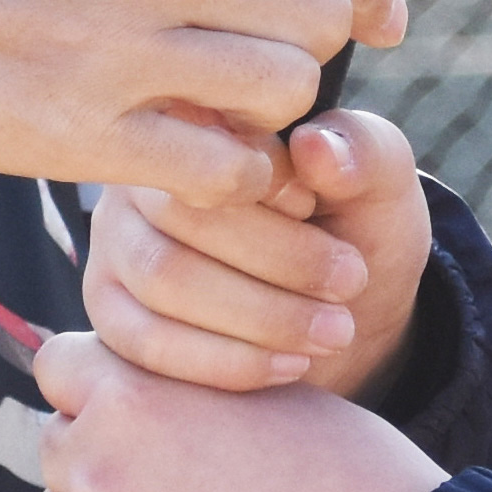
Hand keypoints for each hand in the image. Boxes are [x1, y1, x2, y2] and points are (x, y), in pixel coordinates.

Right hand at [0, 0, 404, 203]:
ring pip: (281, 90)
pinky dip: (230, 176)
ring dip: (273, 116)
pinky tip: (195, 167)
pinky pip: (219, 166)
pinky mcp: (83, 133)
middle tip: (272, 73)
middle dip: (310, 48)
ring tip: (231, 121)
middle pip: (312, 15)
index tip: (386, 15)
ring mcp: (118, 50)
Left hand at [31, 334, 442, 491]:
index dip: (94, 385)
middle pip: (56, 443)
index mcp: (136, 393)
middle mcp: (98, 462)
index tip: (128, 408)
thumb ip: (189, 381)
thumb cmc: (349, 475)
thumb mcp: (265, 388)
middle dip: (100, 453)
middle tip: (168, 481)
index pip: (59, 368)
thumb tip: (153, 384)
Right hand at [85, 111, 434, 400]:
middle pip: (184, 221)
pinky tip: (290, 366)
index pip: (213, 156)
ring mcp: (116, 248)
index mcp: (197, 125)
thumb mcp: (380, 183)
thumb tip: (315, 148)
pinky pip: (146, 343)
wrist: (344, 310)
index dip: (279, 200)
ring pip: (165, 283)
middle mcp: (141, 181)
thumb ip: (360, 153)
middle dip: (280, 264)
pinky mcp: (112, 314)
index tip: (332, 220)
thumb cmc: (354, 228)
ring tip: (334, 331)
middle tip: (351, 285)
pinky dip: (226, 362)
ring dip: (260, 318)